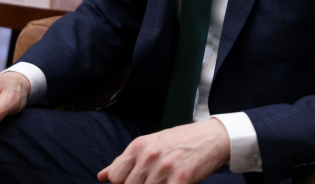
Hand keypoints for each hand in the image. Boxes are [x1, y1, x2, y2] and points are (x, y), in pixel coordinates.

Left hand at [97, 119, 229, 183]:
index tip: (137, 180)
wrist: (213, 137)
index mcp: (139, 146)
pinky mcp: (180, 178)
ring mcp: (164, 167)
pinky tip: (174, 183)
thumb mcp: (150, 144)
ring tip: (166, 179)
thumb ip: (125, 161)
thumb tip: (101, 176)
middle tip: (156, 179)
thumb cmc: (181, 141)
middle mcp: (149, 155)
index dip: (124, 183)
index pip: (115, 176)